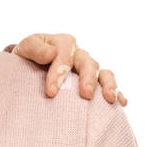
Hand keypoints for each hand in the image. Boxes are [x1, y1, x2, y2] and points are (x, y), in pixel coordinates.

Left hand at [8, 33, 127, 105]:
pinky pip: (109, 86)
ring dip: (109, 85)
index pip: (64, 55)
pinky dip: (118, 92)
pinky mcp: (94, 83)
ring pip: (103, 73)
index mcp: (63, 43)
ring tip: (109, 99)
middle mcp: (79, 55)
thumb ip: (34, 48)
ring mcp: (88, 69)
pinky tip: (121, 103)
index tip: (51, 92)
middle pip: (88, 63)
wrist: (27, 70)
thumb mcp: (24, 49)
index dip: (59, 72)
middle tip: (85, 95)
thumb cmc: (26, 60)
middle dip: (88, 79)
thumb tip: (51, 53)